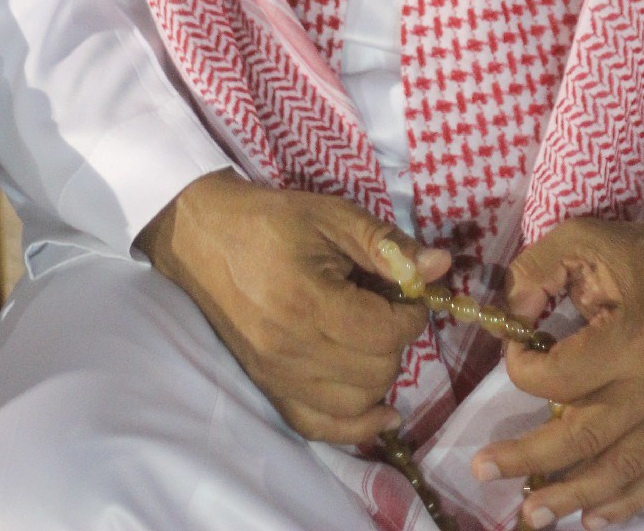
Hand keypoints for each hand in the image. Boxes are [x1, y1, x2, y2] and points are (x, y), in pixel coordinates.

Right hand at [138, 170, 449, 444]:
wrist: (203, 236)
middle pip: (376, 371)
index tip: (407, 289)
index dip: (411, 312)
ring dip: (379, 374)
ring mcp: (277, 376)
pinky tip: (381, 410)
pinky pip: (318, 427)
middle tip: (388, 306)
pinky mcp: (268, 387)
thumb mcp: (333, 216)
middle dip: (396, 339)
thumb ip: (387, 245)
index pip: (385, 333)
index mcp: (308, 302)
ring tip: (372, 338)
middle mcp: (291, 350)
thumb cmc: (271, 220)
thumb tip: (440, 267)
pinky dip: (355, 425)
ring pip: (355, 403)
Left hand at [473, 209, 643, 525]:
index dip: (522, 369)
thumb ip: (536, 270)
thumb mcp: (582, 238)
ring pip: (616, 470)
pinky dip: (622, 504)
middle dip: (527, 458)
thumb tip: (509, 316)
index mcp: (627, 338)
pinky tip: (591, 518)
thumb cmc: (640, 254)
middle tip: (481, 468)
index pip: (562, 377)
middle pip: (583, 437)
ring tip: (530, 514)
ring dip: (570, 496)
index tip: (511, 349)